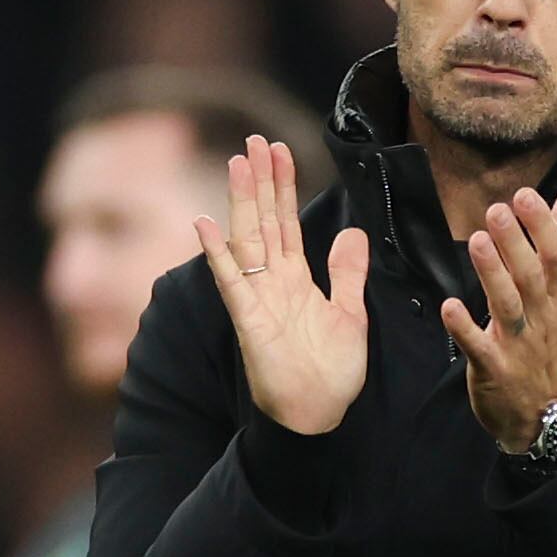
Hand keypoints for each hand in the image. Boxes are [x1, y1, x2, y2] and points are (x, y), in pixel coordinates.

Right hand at [198, 135, 372, 435]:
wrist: (317, 416)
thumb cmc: (331, 372)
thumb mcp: (350, 314)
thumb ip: (348, 274)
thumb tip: (353, 232)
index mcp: (295, 279)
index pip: (287, 221)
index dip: (284, 185)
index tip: (280, 150)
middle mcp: (272, 282)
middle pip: (264, 220)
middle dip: (261, 180)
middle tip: (255, 140)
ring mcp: (257, 298)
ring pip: (247, 239)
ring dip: (242, 202)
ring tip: (238, 163)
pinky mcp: (248, 320)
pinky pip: (230, 281)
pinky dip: (216, 253)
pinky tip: (203, 223)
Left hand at [445, 179, 556, 452]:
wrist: (544, 413)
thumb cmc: (548, 339)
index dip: (543, 225)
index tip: (525, 195)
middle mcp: (542, 317)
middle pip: (531, 277)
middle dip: (516, 243)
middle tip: (497, 210)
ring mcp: (518, 344)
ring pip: (507, 306)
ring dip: (493, 275)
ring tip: (478, 243)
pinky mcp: (493, 369)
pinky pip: (479, 347)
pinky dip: (465, 328)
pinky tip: (449, 306)